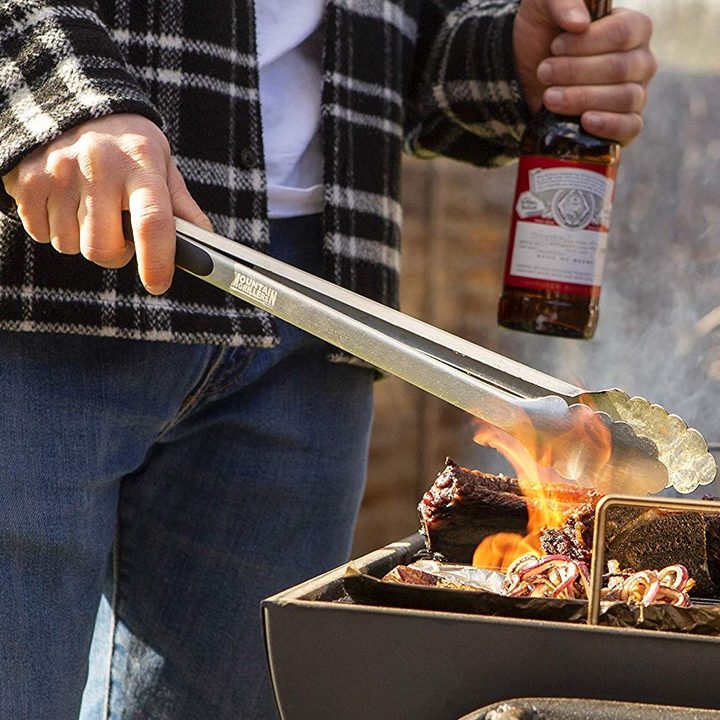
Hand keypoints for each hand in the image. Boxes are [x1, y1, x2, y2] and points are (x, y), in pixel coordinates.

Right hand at [2, 114, 211, 293]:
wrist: (70, 102)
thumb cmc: (126, 143)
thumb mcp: (160, 163)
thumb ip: (181, 206)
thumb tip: (205, 242)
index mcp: (140, 163)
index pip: (153, 223)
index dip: (157, 262)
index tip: (158, 283)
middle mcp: (98, 166)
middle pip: (104, 248)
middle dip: (116, 255)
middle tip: (121, 237)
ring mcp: (58, 172)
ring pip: (71, 245)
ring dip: (83, 240)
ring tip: (91, 208)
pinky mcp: (26, 180)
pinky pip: (42, 234)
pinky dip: (55, 228)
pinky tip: (66, 202)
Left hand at [514, 0, 656, 144]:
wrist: (526, 75)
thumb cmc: (544, 34)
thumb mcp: (544, 7)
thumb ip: (563, 0)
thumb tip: (580, 23)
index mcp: (633, 28)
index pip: (624, 33)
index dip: (587, 42)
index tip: (555, 46)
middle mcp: (641, 61)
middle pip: (620, 68)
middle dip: (576, 72)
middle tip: (544, 72)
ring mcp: (636, 94)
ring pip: (624, 98)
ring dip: (582, 98)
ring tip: (549, 97)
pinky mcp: (625, 124)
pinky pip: (630, 127)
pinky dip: (609, 126)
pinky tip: (586, 121)